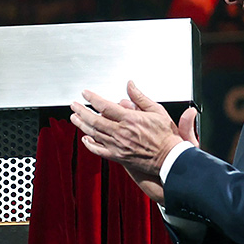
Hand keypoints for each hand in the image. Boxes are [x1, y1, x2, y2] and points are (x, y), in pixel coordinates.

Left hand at [69, 80, 184, 175]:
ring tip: (74, 117)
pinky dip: (90, 144)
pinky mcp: (118, 157)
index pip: (105, 106)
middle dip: (81, 111)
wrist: (170, 158)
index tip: (85, 93)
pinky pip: (99, 150)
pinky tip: (85, 138)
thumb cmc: (166, 135)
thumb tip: (130, 85)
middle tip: (74, 105)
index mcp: (130, 119)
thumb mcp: (157, 111)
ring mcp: (118, 146)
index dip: (92, 99)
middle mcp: (121, 133)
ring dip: (82, 124)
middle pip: (95, 120)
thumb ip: (140, 97)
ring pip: (94, 133)